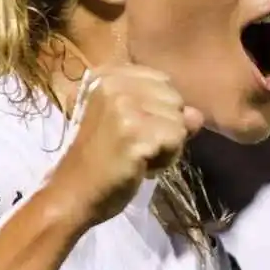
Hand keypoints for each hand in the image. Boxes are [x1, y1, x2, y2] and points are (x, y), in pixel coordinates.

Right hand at [49, 65, 203, 228]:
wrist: (72, 194)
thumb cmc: (99, 161)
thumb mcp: (128, 125)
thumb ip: (164, 112)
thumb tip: (197, 114)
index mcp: (107, 75)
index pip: (162, 81)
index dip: (157, 110)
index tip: (130, 130)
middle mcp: (113, 83)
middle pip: (174, 97)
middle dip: (165, 126)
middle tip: (134, 145)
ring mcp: (124, 106)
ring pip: (179, 119)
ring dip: (167, 144)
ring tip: (137, 156)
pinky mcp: (135, 131)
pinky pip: (177, 138)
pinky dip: (166, 158)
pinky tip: (141, 166)